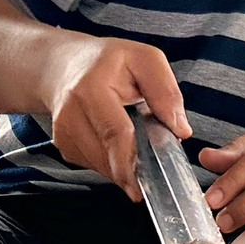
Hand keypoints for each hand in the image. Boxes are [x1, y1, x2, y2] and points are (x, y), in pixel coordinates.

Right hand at [38, 33, 189, 201]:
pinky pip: (96, 165)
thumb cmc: (107, 61)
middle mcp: (70, 114)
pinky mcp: (65, 147)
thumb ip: (166, 93)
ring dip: (125, 165)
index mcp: (90, 89)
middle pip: (107, 157)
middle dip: (135, 168)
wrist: (63, 65)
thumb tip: (181, 130)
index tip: (146, 184)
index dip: (131, 162)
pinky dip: (113, 161)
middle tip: (156, 168)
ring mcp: (63, 134)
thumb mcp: (145, 59)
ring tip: (137, 144)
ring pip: (102, 166)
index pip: (114, 133)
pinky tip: (119, 143)